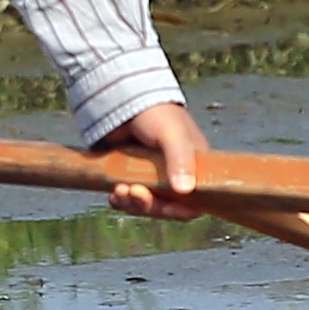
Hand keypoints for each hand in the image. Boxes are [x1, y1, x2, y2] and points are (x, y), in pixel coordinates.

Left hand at [94, 101, 209, 216]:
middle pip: (166, 208)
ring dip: (133, 204)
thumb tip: (185, 191)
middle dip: (149, 206)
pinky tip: (114, 193)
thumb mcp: (173, 134)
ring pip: (145, 206)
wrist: (123, 98)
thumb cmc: (156, 112)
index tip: (165, 207)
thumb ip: (180, 159)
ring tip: (119, 190)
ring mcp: (152, 178)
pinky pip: (129, 199)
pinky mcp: (131, 176)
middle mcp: (175, 176)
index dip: (180, 211)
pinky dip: (122, 200)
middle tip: (133, 192)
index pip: (194, 204)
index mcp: (194, 168)